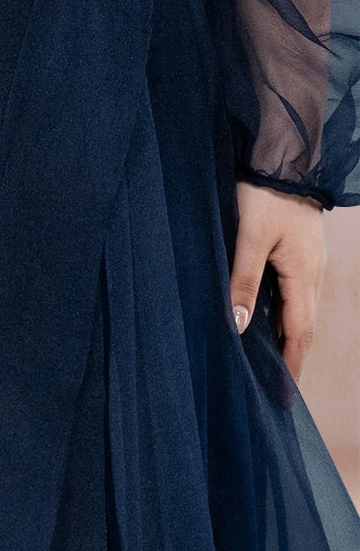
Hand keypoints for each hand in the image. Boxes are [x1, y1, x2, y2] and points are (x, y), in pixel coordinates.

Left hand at [230, 179, 326, 381]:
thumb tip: (238, 327)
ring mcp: (308, 259)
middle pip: (301, 324)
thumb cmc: (262, 193)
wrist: (280, 153)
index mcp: (304, 275)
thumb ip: (242, 281)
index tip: (283, 397)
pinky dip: (279, 309)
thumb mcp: (248, 237)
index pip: (300, 333)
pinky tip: (261, 314)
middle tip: (272, 386)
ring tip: (264, 359)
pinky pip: (290, 288)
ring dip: (283, 333)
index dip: (291, 365)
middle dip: (288, 356)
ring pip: (295, 306)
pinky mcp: (297, 247)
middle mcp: (312, 272)